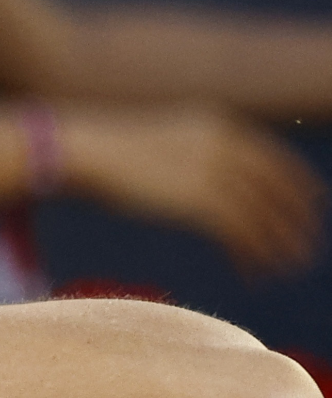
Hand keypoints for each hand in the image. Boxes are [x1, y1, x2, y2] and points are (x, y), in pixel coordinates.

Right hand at [60, 105, 324, 273]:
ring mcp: (213, 172)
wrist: (88, 153)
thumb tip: (205, 176)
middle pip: (276, 186)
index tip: (313, 202)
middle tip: (308, 243)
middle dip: (296, 217)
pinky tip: (255, 272)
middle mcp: (224, 145)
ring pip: (262, 213)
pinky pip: (239, 232)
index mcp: (219, 125)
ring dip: (279, 242)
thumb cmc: (112, 153)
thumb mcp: (165, 142)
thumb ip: (194, 152)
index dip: (298, 182)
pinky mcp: (199, 201)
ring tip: (288, 267)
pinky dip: (252, 254)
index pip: (274, 156)